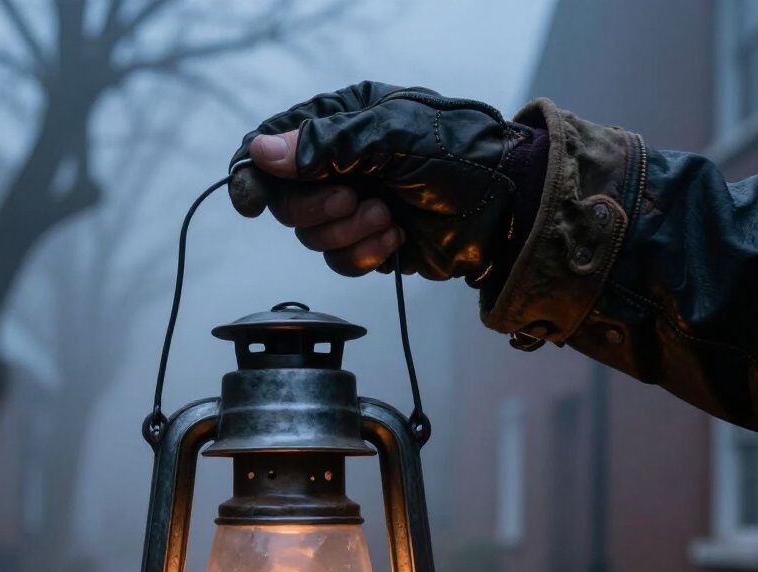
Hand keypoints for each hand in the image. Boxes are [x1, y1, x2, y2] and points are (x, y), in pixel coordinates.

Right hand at [229, 81, 519, 280]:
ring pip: (312, 237)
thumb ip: (326, 146)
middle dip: (318, 210)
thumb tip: (262, 153)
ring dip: (348, 234)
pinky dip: (364, 256)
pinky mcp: (370, 243)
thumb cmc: (460, 155)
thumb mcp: (392, 137)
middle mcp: (341, 165)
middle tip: (355, 201)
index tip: (251, 202)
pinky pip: (340, 261)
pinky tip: (395, 241)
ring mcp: (354, 205)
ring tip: (388, 219)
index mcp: (341, 124)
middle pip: (287, 202)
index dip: (254, 174)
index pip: (275, 145)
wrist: (507, 206)